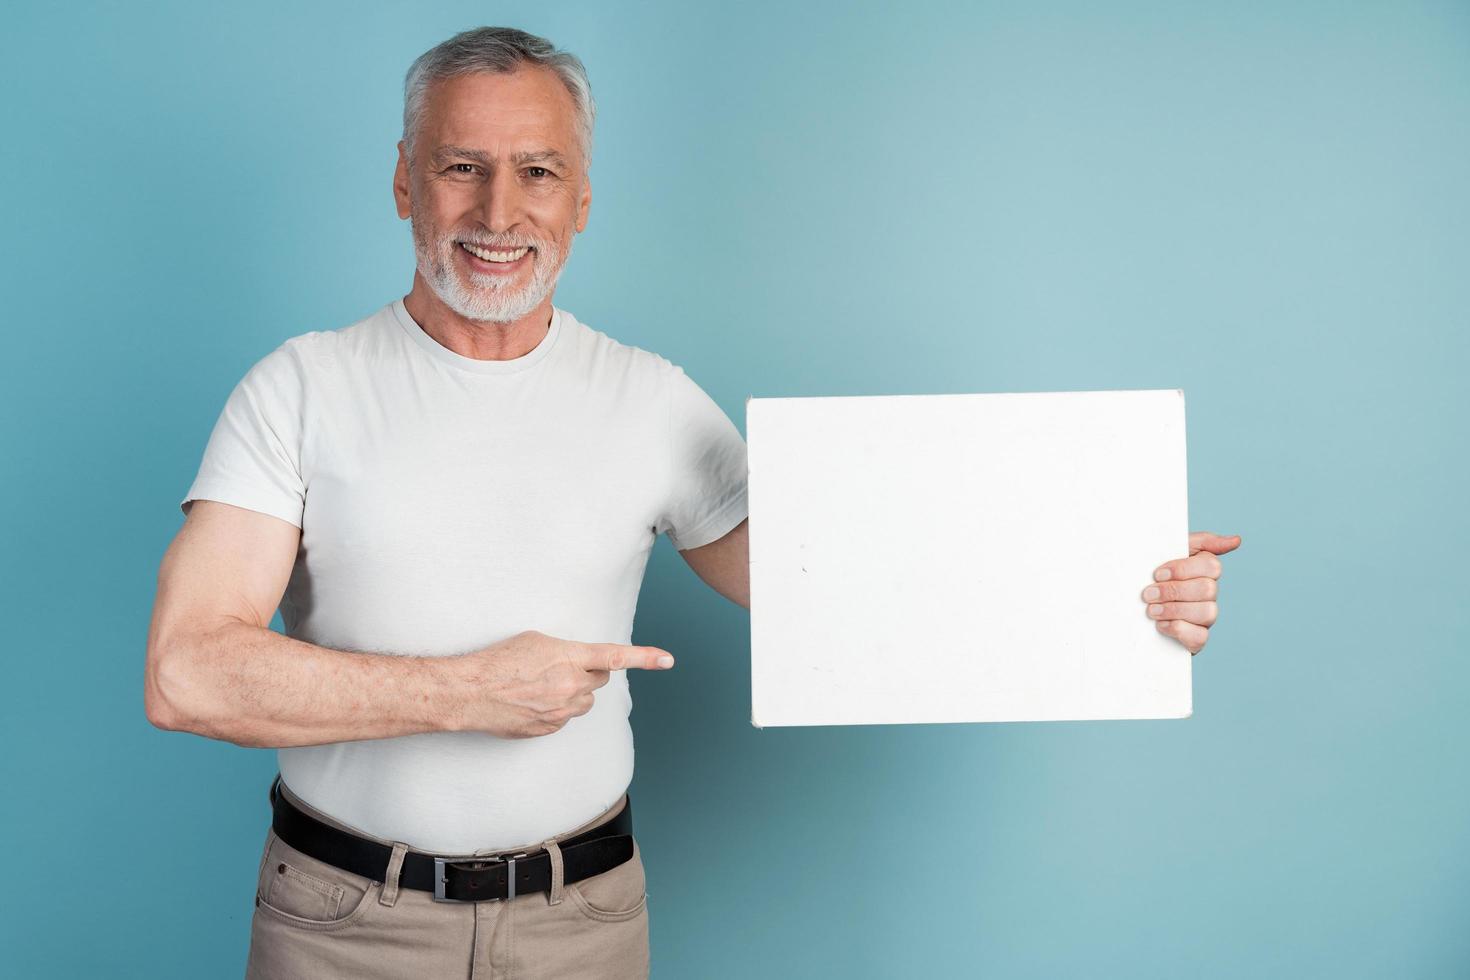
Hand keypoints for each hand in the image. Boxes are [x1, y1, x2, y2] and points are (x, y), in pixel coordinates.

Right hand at [456, 629, 674, 737]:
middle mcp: (571, 686)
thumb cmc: (499, 661)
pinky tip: (532, 702)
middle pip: (599, 680)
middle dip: (587, 674)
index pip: (615, 657)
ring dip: (573, 693)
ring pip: (584, 702)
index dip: (645, 657)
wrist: (470, 692)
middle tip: (561, 668)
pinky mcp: (549, 729)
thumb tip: (577, 660)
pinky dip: (556, 710)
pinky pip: (565, 718)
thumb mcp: (536, 642)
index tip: (668, 660)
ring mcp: (561, 711)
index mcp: (569, 658)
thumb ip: (566, 651)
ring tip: (542, 686)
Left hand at [1140, 531, 1241, 654]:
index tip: (1157, 574)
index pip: (1212, 566)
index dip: (1183, 570)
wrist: (1128, 609)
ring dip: (1175, 610)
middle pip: (1208, 589)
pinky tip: (1161, 624)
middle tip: (1149, 594)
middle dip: (1174, 591)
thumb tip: (1236, 540)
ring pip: (1207, 612)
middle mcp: (1209, 594)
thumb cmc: (1152, 577)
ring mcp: (1205, 617)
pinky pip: (1200, 637)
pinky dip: (1178, 630)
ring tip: (1151, 610)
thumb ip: (1202, 542)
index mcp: (1204, 571)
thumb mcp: (1169, 551)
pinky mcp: (1197, 639)